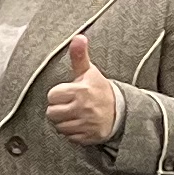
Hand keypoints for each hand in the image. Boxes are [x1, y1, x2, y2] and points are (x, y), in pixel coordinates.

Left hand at [44, 31, 122, 147]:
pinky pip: (69, 137)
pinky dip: (72, 132)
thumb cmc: (99, 89)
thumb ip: (79, 56)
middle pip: (52, 113)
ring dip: (63, 122)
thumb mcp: (89, 72)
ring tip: (74, 114)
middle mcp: (83, 108)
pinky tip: (80, 124)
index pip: (52, 96)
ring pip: (59, 126)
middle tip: (69, 105)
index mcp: (81, 91)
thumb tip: (78, 37)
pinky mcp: (88, 136)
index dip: (57, 95)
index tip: (67, 93)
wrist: (121, 111)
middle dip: (57, 109)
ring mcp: (86, 123)